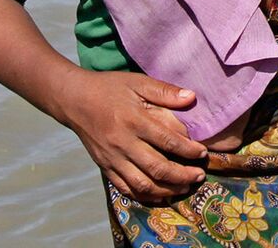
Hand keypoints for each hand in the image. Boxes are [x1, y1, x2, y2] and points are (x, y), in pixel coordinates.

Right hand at [56, 69, 208, 204]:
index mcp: (134, 121)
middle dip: (183, 175)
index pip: (168, 141)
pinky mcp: (104, 167)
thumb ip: (165, 91)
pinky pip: (125, 188)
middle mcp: (123, 143)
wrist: (74, 100)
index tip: (203, 153)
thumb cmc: (109, 88)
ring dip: (167, 190)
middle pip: (158, 168)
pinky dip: (144, 195)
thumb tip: (192, 98)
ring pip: (142, 184)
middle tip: (199, 176)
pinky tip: (160, 195)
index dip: (189, 150)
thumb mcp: (138, 82)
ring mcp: (112, 159)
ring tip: (184, 188)